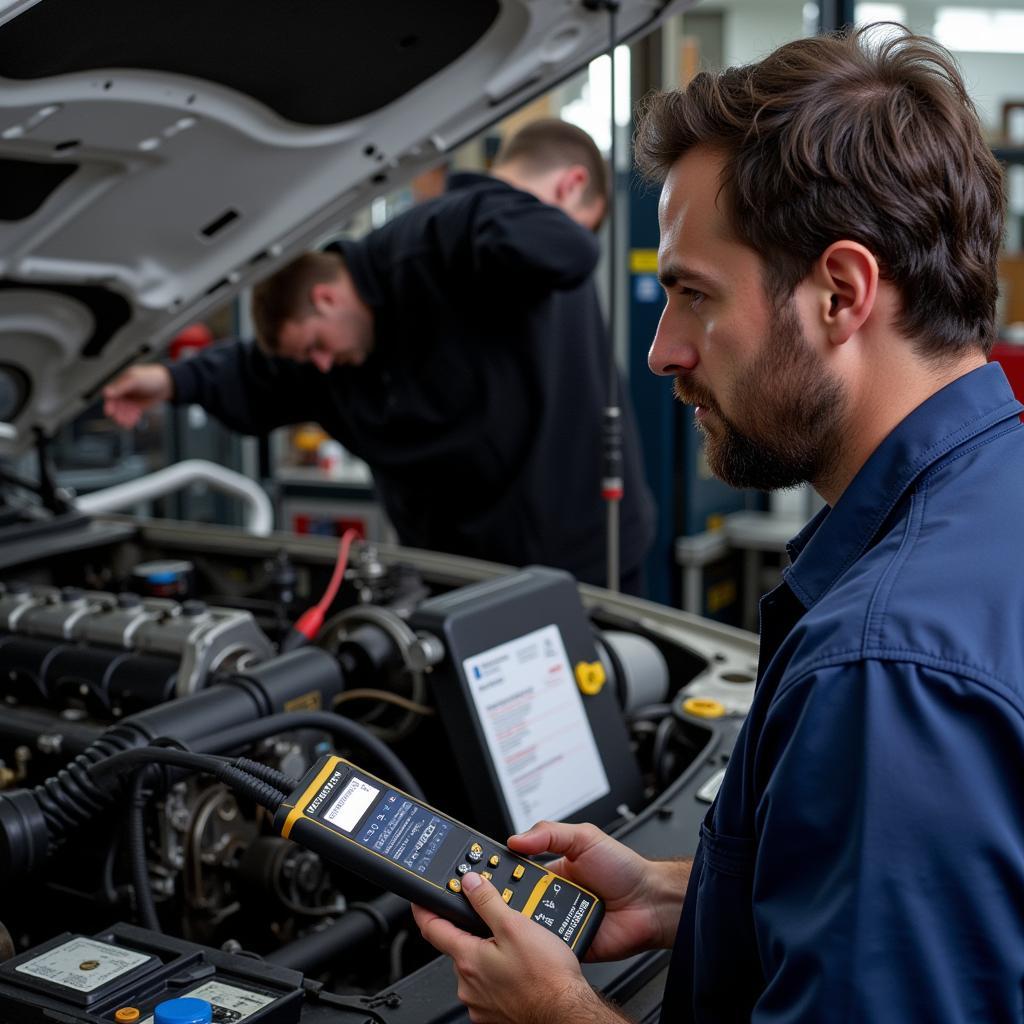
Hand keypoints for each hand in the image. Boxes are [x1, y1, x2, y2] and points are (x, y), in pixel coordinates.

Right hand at [102, 364, 172, 427]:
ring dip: (123, 418)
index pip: (110, 396)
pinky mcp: (137, 408)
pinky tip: (130, 423)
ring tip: (126, 423)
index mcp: (119, 384)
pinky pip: (132, 415)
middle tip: (119, 419)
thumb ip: (120, 387)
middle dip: (117, 413)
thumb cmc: (150, 377)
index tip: (110, 412)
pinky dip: (130, 419)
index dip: (109, 404)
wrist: (166, 384)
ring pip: (123, 412)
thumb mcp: (135, 380)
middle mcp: (123, 393)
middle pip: (116, 406)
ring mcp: (130, 401)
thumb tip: (106, 393)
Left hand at [412, 871, 607, 1023]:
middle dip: (472, 930)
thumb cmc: (545, 976)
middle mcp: (468, 984)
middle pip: (459, 946)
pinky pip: (489, 985)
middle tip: (495, 919)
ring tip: (517, 946)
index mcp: (468, 959)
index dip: (424, 909)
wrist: (566, 1012)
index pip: (432, 928)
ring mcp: (480, 1002)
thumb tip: (470, 883)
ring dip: (489, 952)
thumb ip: (488, 902)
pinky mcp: (494, 1013)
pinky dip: (499, 972)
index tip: (420, 899)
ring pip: (476, 966)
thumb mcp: (515, 926)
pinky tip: (520, 968)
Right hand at [508, 821, 687, 960]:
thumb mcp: (585, 837)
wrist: (651, 903)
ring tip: (517, 918)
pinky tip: (536, 940)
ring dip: (522, 923)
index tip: (482, 873)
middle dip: (506, 900)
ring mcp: (560, 923)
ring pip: (528, 927)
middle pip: (517, 901)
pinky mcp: (569, 946)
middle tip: (498, 898)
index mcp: (552, 871)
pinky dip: (541, 946)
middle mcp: (553, 898)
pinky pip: (547, 949)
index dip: (501, 873)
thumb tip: (517, 838)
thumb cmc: (624, 869)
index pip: (517, 871)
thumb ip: (550, 833)